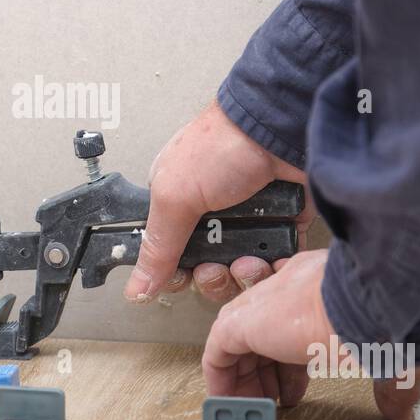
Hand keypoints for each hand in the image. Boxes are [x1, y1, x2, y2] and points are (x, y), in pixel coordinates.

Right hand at [124, 100, 314, 305]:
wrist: (279, 130)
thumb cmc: (224, 145)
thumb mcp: (175, 197)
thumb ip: (156, 247)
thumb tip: (136, 288)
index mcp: (179, 204)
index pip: (172, 256)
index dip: (179, 273)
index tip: (185, 276)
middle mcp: (213, 215)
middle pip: (208, 270)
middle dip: (214, 277)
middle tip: (217, 267)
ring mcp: (250, 220)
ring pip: (244, 270)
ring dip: (246, 273)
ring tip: (250, 258)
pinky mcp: (283, 224)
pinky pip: (278, 261)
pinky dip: (277, 265)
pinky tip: (273, 258)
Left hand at [201, 249, 419, 419]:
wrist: (375, 296)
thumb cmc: (388, 316)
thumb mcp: (387, 355)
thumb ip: (389, 385)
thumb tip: (401, 413)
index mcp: (322, 288)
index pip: (294, 323)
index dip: (292, 364)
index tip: (296, 390)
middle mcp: (290, 288)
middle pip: (262, 334)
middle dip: (266, 374)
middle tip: (274, 402)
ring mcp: (265, 302)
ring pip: (237, 342)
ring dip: (243, 379)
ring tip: (253, 409)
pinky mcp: (243, 321)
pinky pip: (217, 352)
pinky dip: (221, 379)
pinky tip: (229, 401)